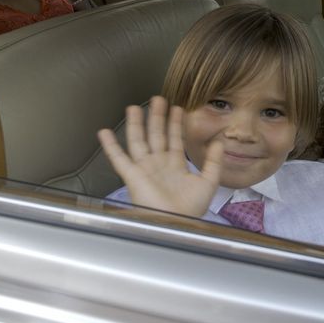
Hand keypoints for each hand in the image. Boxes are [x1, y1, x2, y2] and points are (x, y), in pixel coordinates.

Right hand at [98, 96, 222, 216]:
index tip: (177, 108)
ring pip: (138, 141)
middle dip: (157, 117)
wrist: (176, 223)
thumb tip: (218, 141)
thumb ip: (214, 161)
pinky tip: (104, 132)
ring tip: (134, 107)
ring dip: (136, 124)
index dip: (175, 124)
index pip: (174, 140)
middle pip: (156, 136)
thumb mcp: (209, 181)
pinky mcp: (132, 176)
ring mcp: (144, 169)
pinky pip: (118, 158)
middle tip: (158, 99)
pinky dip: (110, 146)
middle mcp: (158, 165)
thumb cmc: (191, 208)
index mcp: (175, 167)